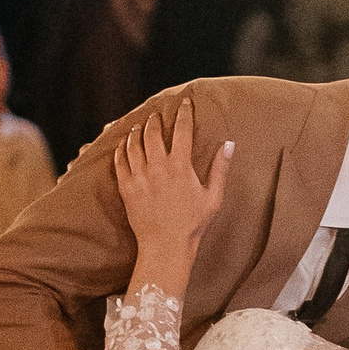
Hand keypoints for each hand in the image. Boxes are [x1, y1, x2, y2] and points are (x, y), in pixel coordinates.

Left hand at [113, 101, 232, 256]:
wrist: (166, 246)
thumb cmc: (193, 224)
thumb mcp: (213, 197)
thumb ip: (220, 168)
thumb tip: (229, 144)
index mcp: (180, 166)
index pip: (182, 130)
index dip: (184, 113)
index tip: (184, 103)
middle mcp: (157, 167)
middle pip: (153, 133)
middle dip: (156, 120)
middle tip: (157, 115)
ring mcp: (139, 176)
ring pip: (133, 144)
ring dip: (136, 132)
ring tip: (139, 126)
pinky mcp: (126, 188)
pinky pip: (119, 161)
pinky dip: (121, 150)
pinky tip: (123, 145)